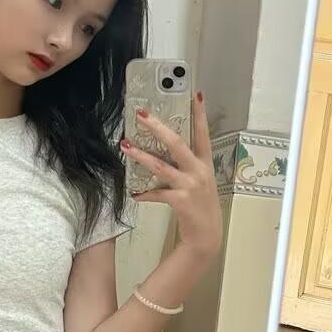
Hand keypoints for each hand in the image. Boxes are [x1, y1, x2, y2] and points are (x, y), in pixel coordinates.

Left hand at [121, 95, 221, 258]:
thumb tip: (161, 151)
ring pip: (160, 166)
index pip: (203, 134)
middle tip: (141, 114)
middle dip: (157, 127)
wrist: (206, 237)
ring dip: (140, 155)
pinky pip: (155, 192)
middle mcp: (199, 171)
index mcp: (205, 164)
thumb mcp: (200, 182)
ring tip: (125, 146)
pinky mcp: (180, 200)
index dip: (200, 114)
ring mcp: (190, 185)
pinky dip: (143, 193)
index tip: (195, 94)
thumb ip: (186, 166)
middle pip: (176, 143)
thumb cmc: (200, 206)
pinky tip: (134, 193)